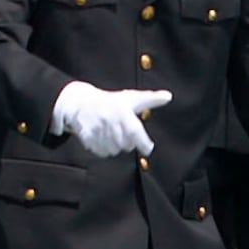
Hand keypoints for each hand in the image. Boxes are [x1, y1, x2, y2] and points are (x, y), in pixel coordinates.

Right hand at [48, 82, 165, 160]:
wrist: (79, 101)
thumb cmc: (110, 101)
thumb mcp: (130, 98)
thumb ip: (151, 99)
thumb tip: (169, 96)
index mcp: (122, 112)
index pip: (137, 134)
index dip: (144, 144)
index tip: (148, 147)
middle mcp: (110, 121)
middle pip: (127, 146)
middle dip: (127, 142)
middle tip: (123, 133)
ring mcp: (97, 130)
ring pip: (114, 151)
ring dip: (115, 146)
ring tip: (111, 134)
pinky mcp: (87, 137)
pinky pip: (101, 152)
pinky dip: (103, 148)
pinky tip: (102, 138)